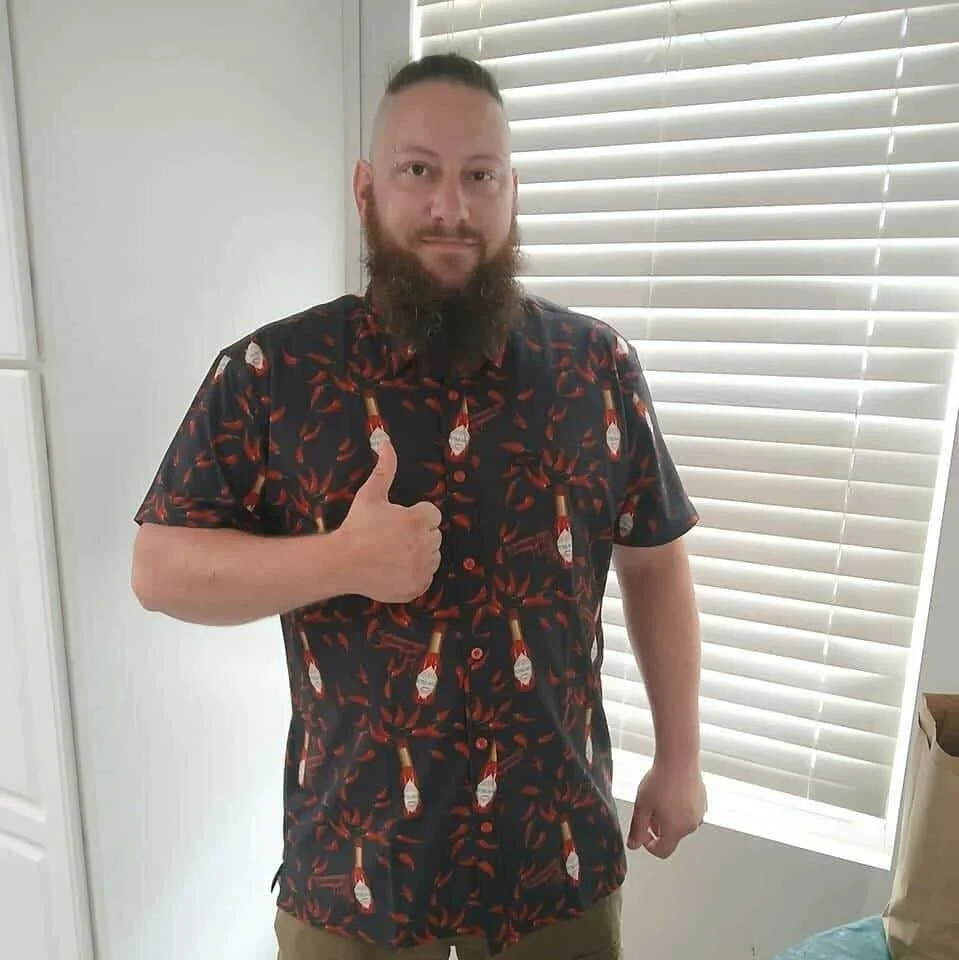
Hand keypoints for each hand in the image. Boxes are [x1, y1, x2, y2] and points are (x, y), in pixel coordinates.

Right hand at [337, 439, 442, 602]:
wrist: (341, 563)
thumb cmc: (356, 526)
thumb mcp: (370, 494)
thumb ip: (385, 468)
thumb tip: (385, 441)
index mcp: (418, 520)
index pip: (432, 515)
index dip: (416, 517)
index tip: (398, 522)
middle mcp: (424, 544)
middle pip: (434, 536)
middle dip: (418, 535)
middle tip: (393, 538)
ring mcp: (421, 568)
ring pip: (432, 557)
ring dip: (420, 554)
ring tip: (394, 553)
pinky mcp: (417, 586)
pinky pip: (426, 577)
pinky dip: (415, 574)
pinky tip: (396, 568)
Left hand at [627, 760, 706, 858]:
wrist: (679, 758)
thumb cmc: (661, 780)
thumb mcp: (641, 806)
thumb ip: (637, 829)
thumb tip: (634, 845)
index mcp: (676, 830)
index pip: (662, 851)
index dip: (648, 844)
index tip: (643, 830)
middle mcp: (691, 825)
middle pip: (671, 837)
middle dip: (657, 828)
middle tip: (648, 809)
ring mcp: (699, 813)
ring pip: (680, 824)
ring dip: (668, 818)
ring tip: (659, 798)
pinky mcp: (703, 802)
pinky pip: (689, 812)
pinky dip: (679, 808)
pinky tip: (671, 792)